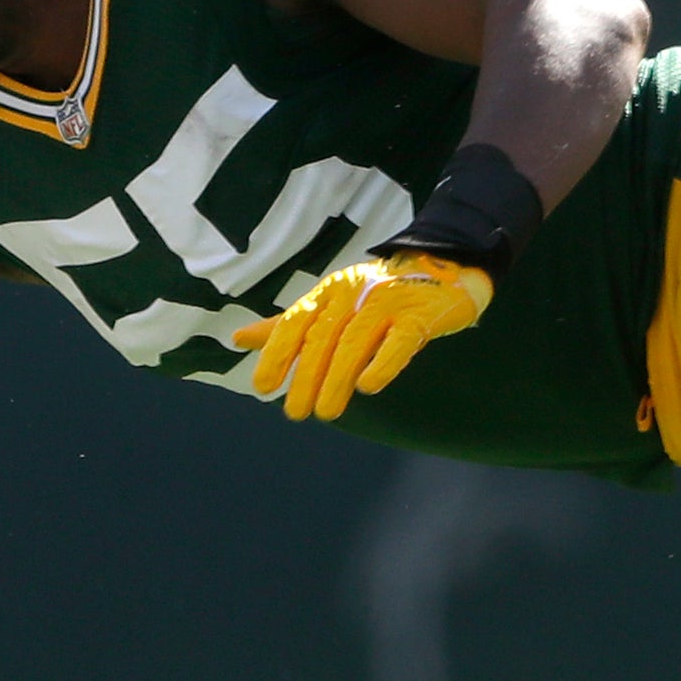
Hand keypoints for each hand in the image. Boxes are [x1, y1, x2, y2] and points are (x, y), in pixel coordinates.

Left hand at [231, 252, 490, 421]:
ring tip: (325, 412)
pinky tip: (368, 386)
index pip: (294, 323)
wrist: (444, 268)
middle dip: (306, 376)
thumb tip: (237, 339)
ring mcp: (387, 301)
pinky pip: (400, 340)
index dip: (276, 354)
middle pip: (323, 337)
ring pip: (355, 341)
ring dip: (337, 378)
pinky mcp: (421, 314)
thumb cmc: (376, 294)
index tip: (263, 387)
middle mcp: (352, 292)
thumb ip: (287, 325)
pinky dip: (383, 362)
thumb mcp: (329, 304)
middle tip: (296, 412)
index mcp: (327, 291)